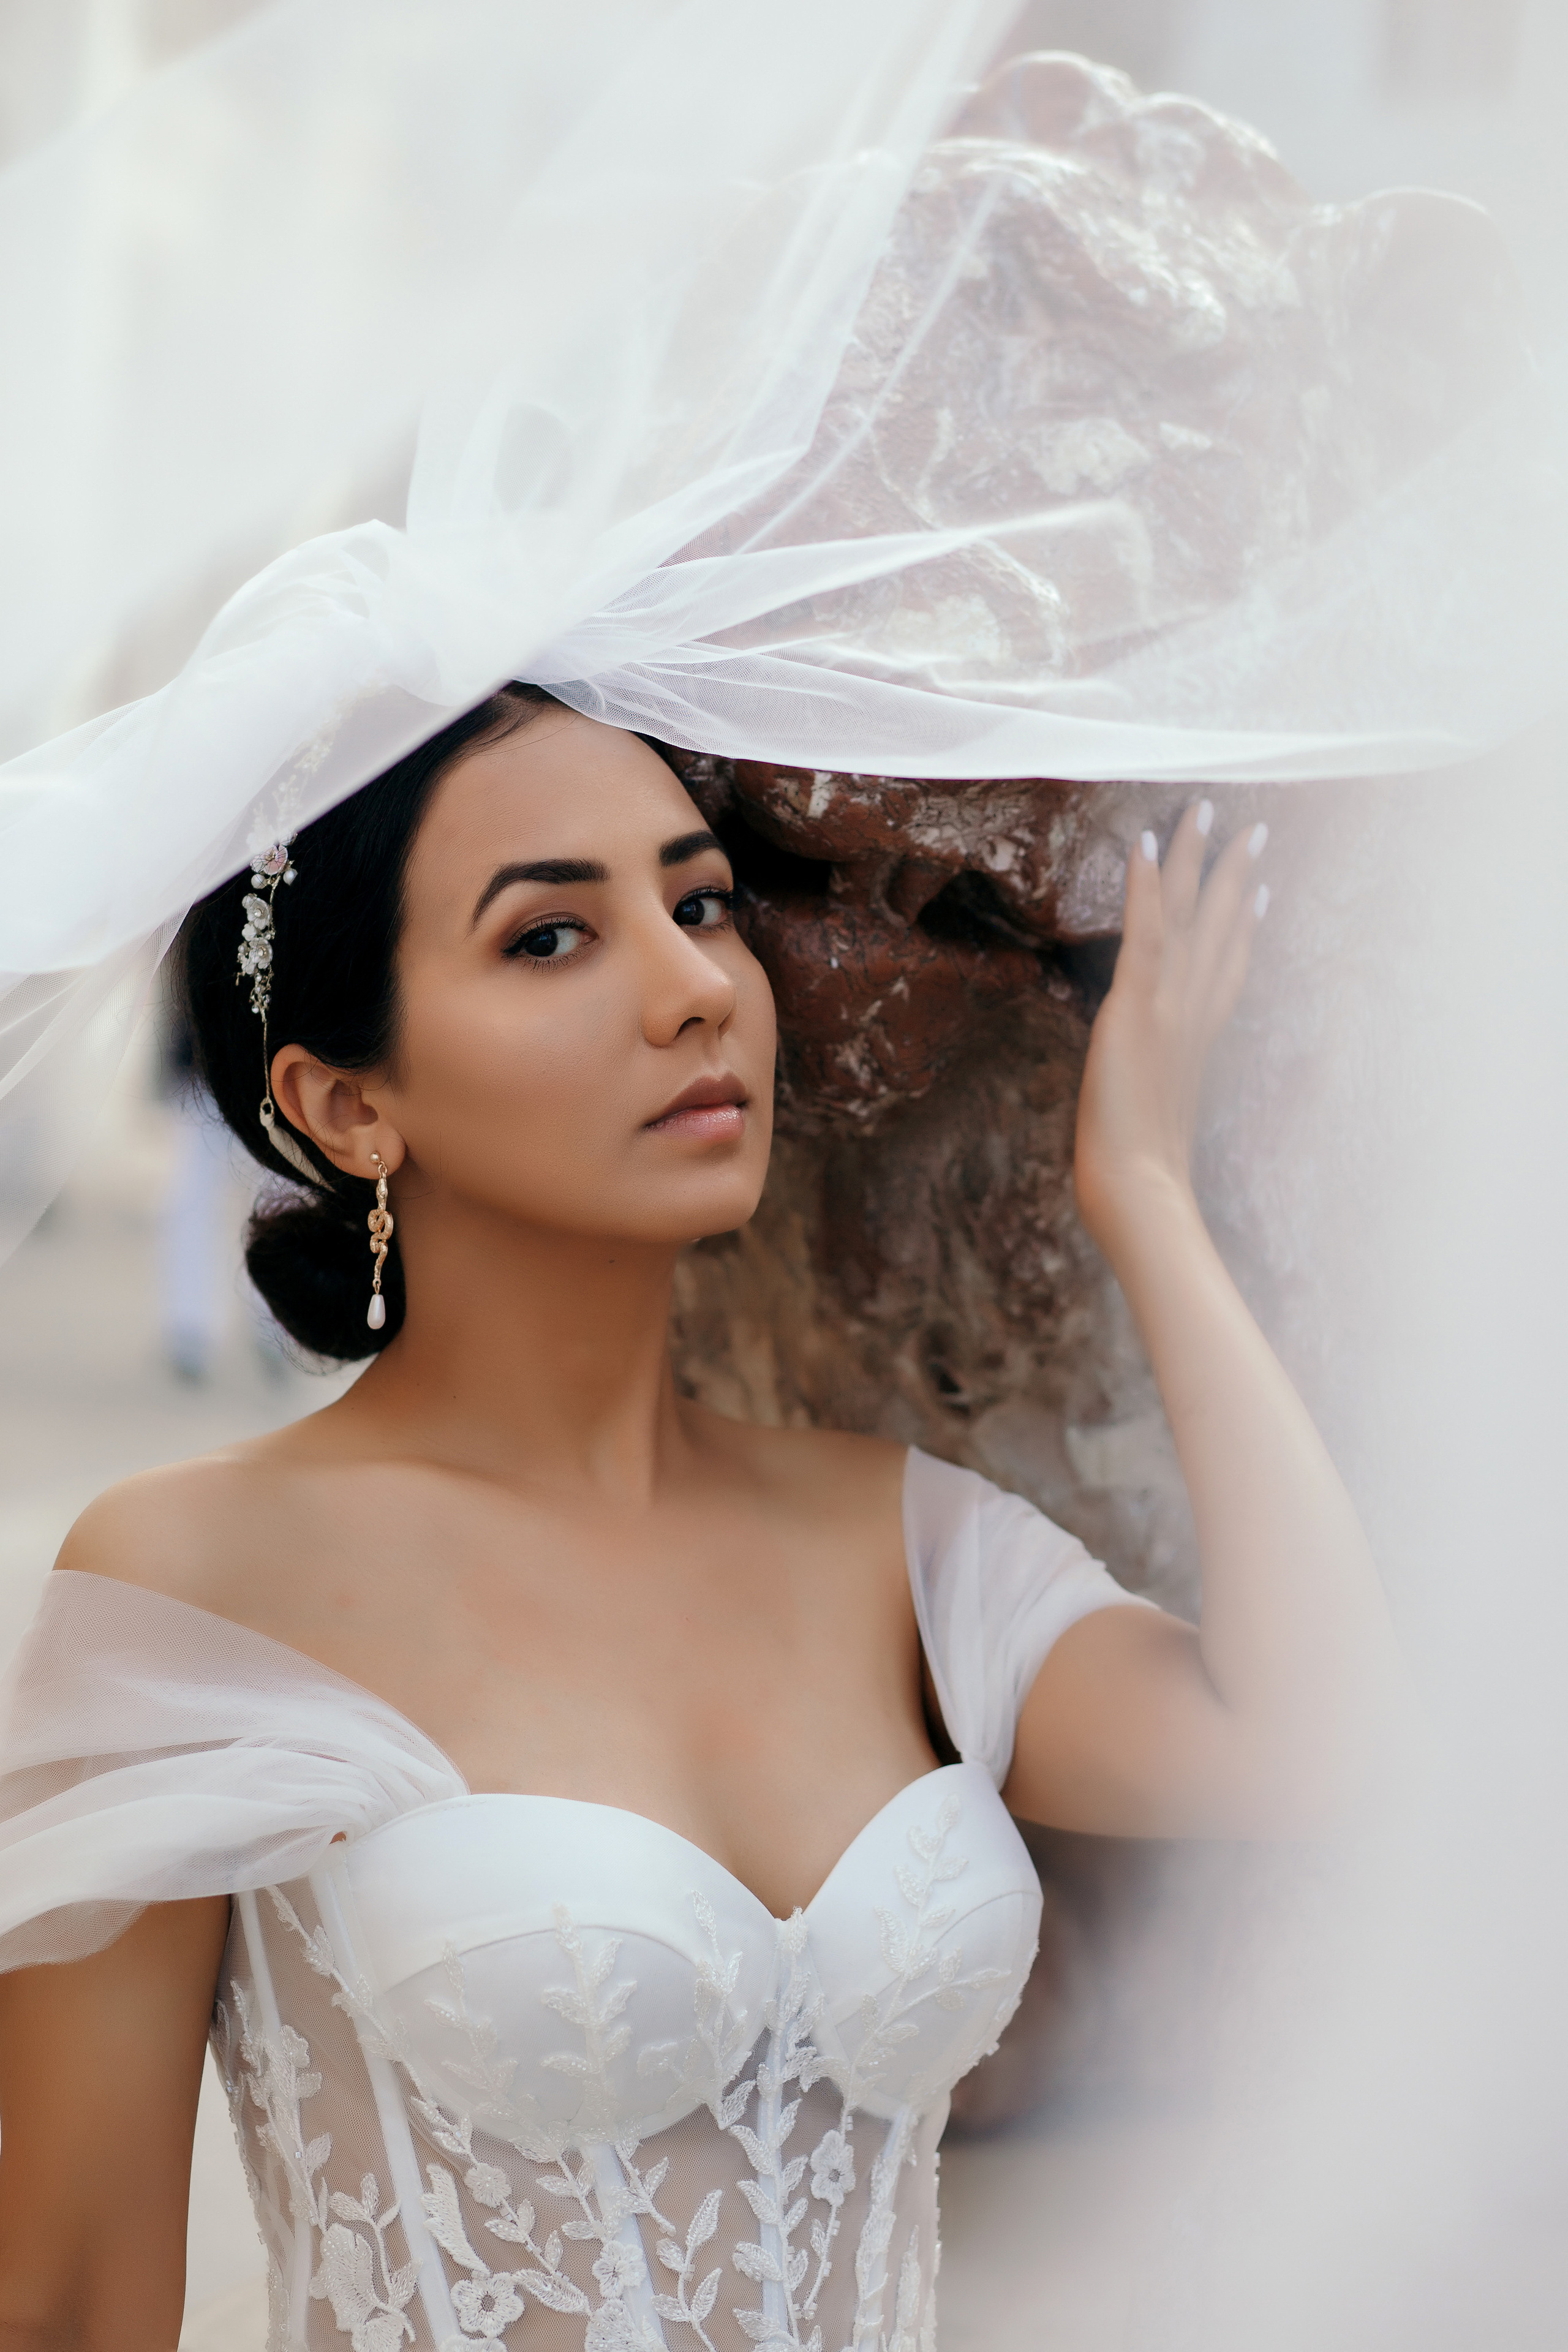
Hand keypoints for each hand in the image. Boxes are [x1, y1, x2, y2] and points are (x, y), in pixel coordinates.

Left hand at [1074, 801, 1266, 1254]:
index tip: (1258, 890)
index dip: (1244, 926)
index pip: (1228, 970)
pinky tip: (1145, 842)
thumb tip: (1154, 1091)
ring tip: (1204, 810)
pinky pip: (1145, 931)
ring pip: (1187, 915)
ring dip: (1195, 858)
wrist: (1141, 1192)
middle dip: (1234, 875)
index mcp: (1200, 1040)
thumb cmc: (1144, 1177)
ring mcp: (1169, 1006)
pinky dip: (1143, 885)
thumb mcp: (1158, 1121)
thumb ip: (1159, 1092)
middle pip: (1221, 929)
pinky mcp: (1137, 1007)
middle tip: (1253, 829)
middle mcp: (1194, 1013)